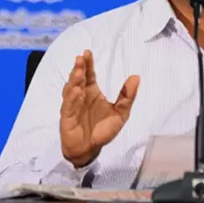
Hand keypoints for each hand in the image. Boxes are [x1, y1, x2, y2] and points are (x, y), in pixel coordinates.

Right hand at [60, 50, 139, 167]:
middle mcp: (80, 96)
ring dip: (74, 80)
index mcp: (92, 92)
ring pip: (71, 90)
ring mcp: (72, 106)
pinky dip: (72, 98)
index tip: (87, 52)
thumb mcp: (120, 113)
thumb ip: (127, 96)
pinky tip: (76, 91)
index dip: (88, 64)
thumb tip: (136, 76)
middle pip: (78, 79)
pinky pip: (68, 106)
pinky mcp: (67, 118)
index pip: (89, 74)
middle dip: (79, 68)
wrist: (90, 149)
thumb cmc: (102, 130)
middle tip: (81, 58)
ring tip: (79, 72)